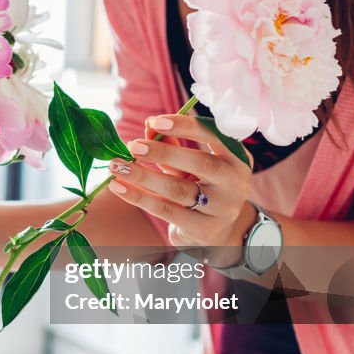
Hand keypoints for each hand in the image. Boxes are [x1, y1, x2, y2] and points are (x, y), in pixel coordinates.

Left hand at [108, 114, 255, 250]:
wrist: (216, 231)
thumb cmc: (201, 187)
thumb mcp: (190, 164)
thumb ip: (171, 143)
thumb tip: (149, 125)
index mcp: (235, 158)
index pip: (213, 136)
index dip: (184, 127)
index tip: (155, 121)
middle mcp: (235, 183)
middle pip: (200, 164)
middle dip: (163, 152)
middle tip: (132, 146)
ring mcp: (222, 209)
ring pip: (178, 189)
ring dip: (143, 176)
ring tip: (117, 166)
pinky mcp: (203, 230)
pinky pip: (166, 210)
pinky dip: (139, 197)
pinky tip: (118, 187)